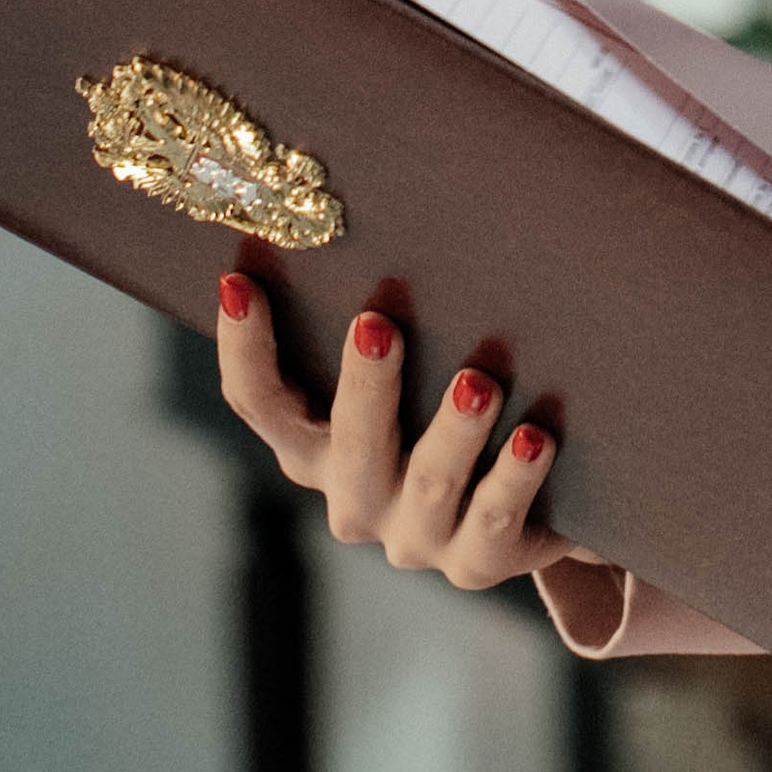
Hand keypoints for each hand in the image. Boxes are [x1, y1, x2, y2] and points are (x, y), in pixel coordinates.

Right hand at [215, 270, 579, 589]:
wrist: (528, 500)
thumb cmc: (447, 402)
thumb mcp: (410, 367)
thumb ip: (378, 323)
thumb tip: (374, 211)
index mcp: (316, 448)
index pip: (261, 404)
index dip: (243, 347)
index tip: (237, 280)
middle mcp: (356, 498)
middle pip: (347, 443)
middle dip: (363, 385)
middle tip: (377, 325)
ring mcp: (416, 536)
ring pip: (430, 482)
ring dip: (453, 430)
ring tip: (479, 381)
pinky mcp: (480, 560)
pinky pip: (495, 519)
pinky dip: (514, 477)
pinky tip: (534, 437)